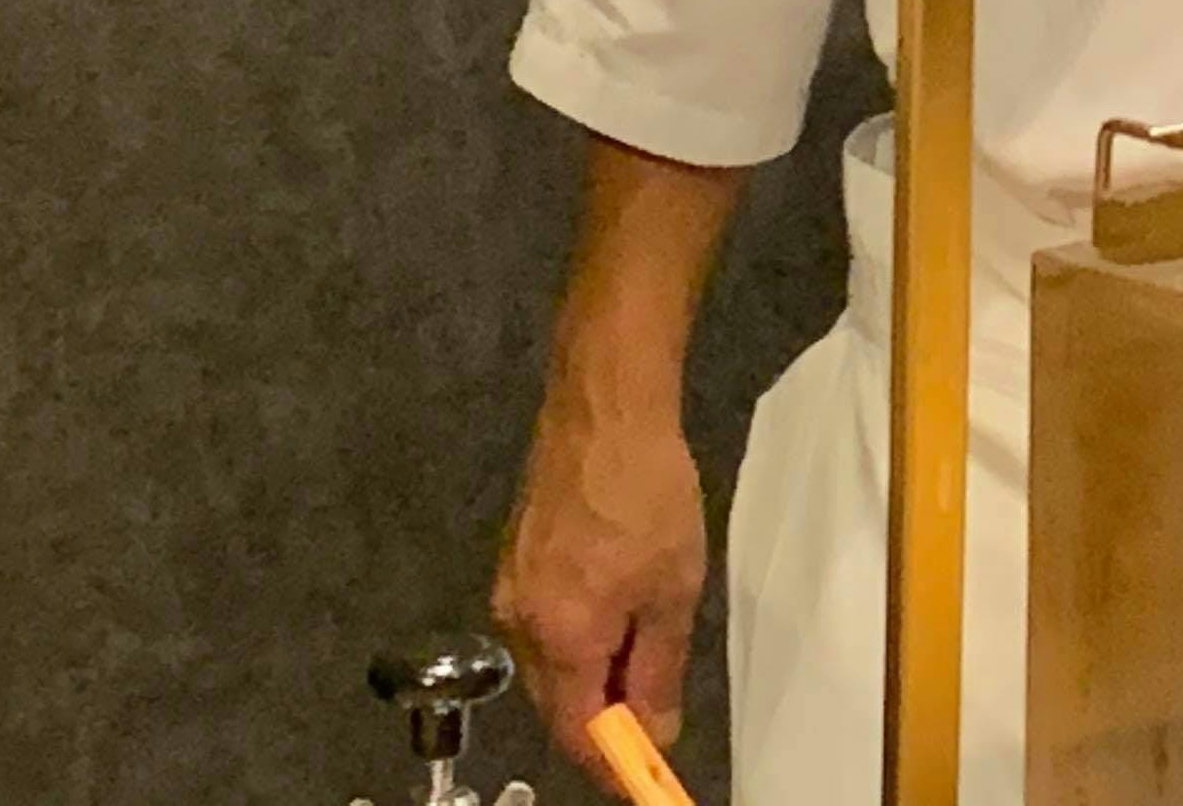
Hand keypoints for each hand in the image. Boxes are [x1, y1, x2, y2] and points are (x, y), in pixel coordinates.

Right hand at [490, 384, 705, 768]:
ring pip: (550, 662)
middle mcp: (520, 625)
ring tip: (645, 643)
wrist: (603, 413)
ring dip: (593, 671)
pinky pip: (544, 623)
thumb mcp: (673, 590)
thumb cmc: (648, 498)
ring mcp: (509, 590)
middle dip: (602, 714)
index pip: (575, 732)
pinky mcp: (513, 562)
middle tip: (654, 705)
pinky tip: (617, 604)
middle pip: (557, 701)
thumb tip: (654, 734)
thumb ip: (658, 670)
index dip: (611, 760)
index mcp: (560, 639)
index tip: (643, 772)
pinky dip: (579, 634)